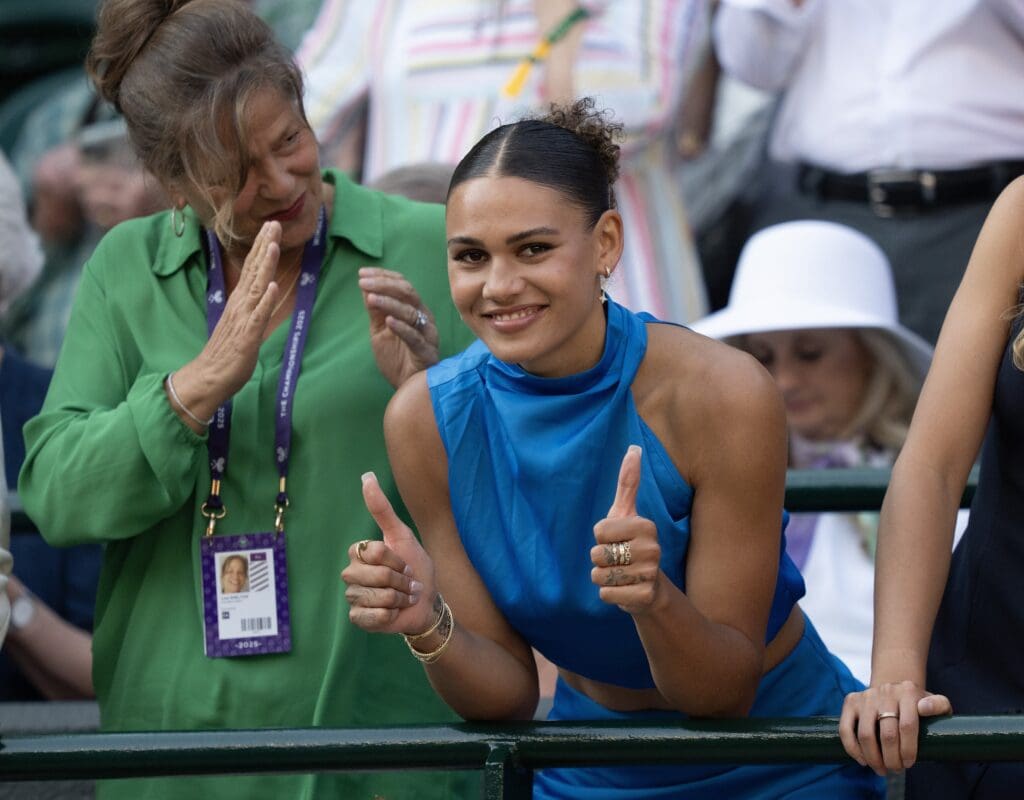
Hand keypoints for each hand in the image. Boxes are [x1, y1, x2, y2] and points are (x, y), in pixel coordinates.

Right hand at [170, 222, 282, 427]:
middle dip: (264, 246)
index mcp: (240, 302)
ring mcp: (243, 319)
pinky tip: (273, 287)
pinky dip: (266, 301)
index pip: (251, 268)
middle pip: (253, 270)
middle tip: (274, 223)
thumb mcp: (242, 324)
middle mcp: (240, 305)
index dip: (261, 247)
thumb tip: (263, 289)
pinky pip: (257, 317)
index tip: (270, 226)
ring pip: (256, 288)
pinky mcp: (247, 337)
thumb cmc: (226, 354)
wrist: (208, 378)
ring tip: (273, 245)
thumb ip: (251, 306)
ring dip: (264, 266)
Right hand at [341, 471, 437, 634]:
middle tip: (407, 583)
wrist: (425, 601)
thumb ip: (382, 509)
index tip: (406, 563)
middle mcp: (352, 574)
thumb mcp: (402, 535)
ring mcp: (353, 597)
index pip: (374, 552)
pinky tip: (393, 613)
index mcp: (359, 553)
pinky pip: (371, 616)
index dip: (396, 559)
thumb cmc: (414, 566)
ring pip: (376, 596)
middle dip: (400, 580)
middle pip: (376, 575)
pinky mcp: (358, 618)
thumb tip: (366, 476)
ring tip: (403, 597)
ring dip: (399, 598)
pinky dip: (390, 615)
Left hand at [359, 268, 439, 388]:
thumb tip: (364, 287)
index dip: (383, 276)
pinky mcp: (426, 352)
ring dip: (389, 303)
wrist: (408, 388)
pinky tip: (388, 321)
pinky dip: (402, 327)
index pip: (402, 284)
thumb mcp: (379, 331)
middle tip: (363, 282)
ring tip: (370, 298)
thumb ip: (375, 311)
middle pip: (408, 293)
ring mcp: (427, 334)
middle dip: (384, 285)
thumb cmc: (397, 358)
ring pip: (411, 312)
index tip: (362, 273)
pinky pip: (415, 337)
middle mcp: (424, 317)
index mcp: (414, 309)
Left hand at [590, 446, 662, 614]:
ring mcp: (650, 573)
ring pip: (599, 575)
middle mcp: (652, 548)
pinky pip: (606, 594)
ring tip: (621, 575)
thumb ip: (628, 482)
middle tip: (618, 560)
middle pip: (597, 554)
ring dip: (603, 578)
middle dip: (600, 560)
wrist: (650, 587)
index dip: (601, 538)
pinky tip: (625, 590)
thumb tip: (634, 447)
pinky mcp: (644, 596)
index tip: (617, 540)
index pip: (599, 531)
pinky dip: (609, 594)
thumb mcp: (625, 513)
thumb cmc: (631, 544)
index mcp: (646, 525)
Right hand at [839, 681, 952, 775]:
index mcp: (908, 691)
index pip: (907, 725)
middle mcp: (886, 691)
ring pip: (866, 734)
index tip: (908, 764)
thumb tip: (924, 708)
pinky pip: (845, 728)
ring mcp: (866, 696)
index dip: (908, 750)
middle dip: (891, 759)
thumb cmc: (920, 705)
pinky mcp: (851, 701)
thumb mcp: (938, 704)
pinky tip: (862, 760)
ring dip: (873, 758)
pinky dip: (852, 748)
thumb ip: (939, 706)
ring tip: (881, 769)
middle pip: (887, 733)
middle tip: (895, 769)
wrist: (895, 689)